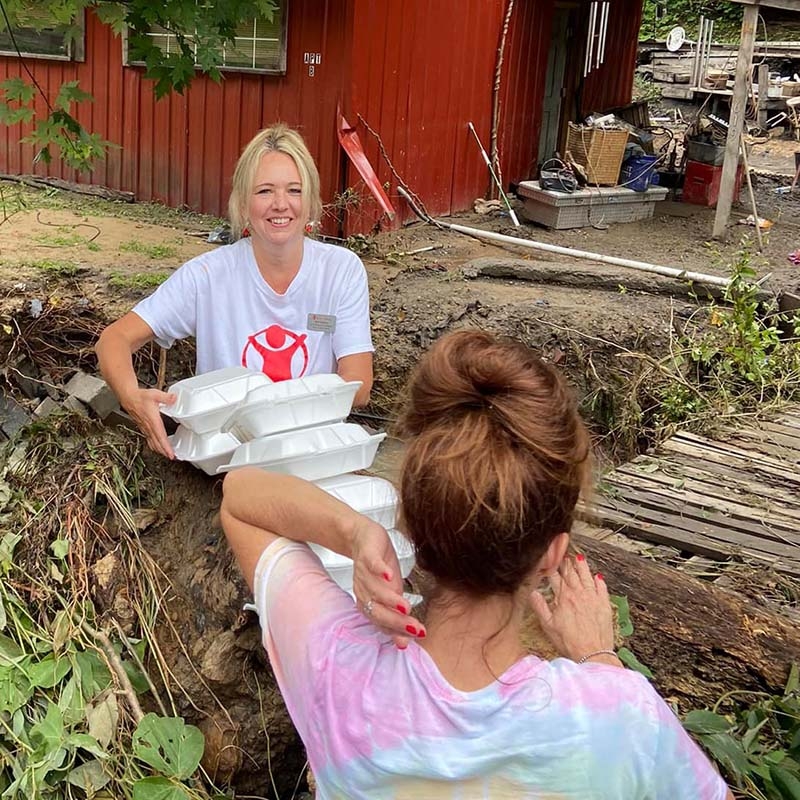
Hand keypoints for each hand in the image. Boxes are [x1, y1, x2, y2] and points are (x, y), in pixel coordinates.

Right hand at [122, 388, 175, 458]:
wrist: (128, 397)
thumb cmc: (140, 397)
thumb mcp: (155, 395)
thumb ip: (166, 397)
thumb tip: (174, 398)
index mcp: (153, 421)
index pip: (161, 437)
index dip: (166, 447)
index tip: (171, 454)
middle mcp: (148, 426)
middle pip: (157, 443)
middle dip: (164, 451)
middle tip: (171, 457)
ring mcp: (145, 427)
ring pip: (152, 442)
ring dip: (159, 449)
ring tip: (165, 454)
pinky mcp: (142, 426)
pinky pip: (148, 438)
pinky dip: (153, 444)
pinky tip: (156, 446)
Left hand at [350, 516, 423, 648]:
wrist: (360, 537)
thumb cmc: (378, 566)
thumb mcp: (392, 591)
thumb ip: (398, 613)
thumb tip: (410, 638)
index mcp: (370, 602)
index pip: (382, 621)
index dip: (397, 630)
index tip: (414, 638)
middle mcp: (364, 591)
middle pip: (377, 610)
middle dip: (396, 620)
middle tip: (414, 627)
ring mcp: (363, 573)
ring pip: (374, 590)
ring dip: (389, 599)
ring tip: (405, 606)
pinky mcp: (366, 554)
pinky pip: (371, 564)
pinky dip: (380, 571)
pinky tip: (390, 575)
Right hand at [529, 554, 617, 664]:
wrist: (593, 653)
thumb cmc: (570, 642)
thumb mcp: (548, 625)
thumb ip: (540, 606)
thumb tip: (532, 592)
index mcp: (563, 598)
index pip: (555, 577)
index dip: (551, 567)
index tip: (549, 560)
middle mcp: (578, 594)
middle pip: (571, 574)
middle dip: (566, 562)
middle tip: (564, 554)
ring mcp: (593, 598)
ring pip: (587, 577)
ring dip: (582, 566)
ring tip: (580, 558)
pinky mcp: (604, 605)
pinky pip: (602, 588)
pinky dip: (599, 581)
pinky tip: (598, 576)